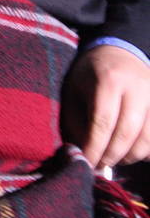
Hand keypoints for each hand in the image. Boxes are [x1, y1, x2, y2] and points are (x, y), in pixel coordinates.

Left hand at [61, 45, 149, 167]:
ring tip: (112, 158)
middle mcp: (135, 87)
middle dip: (110, 156)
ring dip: (128, 157)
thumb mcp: (74, 90)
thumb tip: (82, 152)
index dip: (94, 148)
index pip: (103, 123)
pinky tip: (129, 150)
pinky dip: (144, 150)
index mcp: (108, 80)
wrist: (119, 51)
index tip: (86, 163)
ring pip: (145, 139)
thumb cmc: (91, 74)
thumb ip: (75, 120)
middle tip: (98, 166)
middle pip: (126, 134)